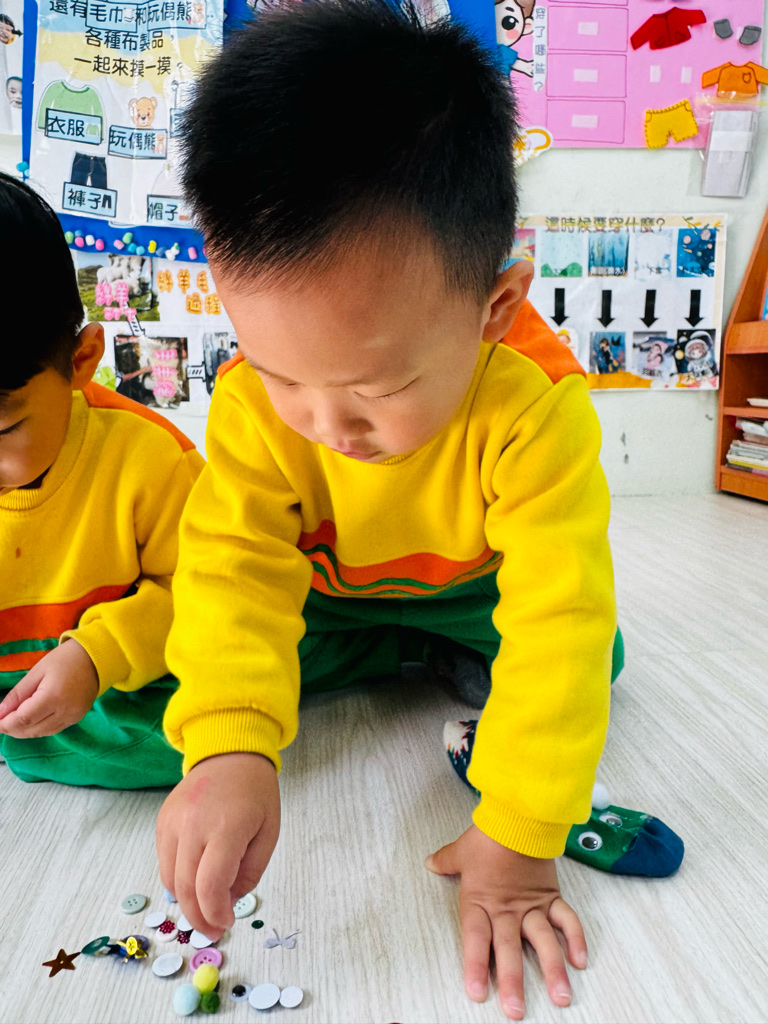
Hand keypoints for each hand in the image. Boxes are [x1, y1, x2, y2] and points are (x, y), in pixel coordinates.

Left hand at [0, 639, 98, 737]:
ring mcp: (73, 717)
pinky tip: (30, 723)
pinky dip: (38, 729)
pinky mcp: (77, 718)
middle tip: (0, 723)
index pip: (23, 718)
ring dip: (24, 732)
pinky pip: (53, 730)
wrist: (96, 658)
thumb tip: (0, 712)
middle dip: (12, 729)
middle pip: (32, 729)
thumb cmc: (65, 659)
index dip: (5, 723)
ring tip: (12, 723)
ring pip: (42, 733)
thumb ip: (18, 694)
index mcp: (53, 696)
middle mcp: (65, 711)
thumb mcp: (37, 671)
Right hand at [156, 751, 279, 937]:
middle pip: (185, 888)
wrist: (229, 752)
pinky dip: (177, 878)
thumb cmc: (255, 793)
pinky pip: (164, 861)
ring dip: (185, 900)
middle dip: (198, 917)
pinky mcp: (161, 820)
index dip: (215, 913)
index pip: (210, 885)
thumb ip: (250, 872)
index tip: (226, 923)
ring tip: (205, 907)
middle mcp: (193, 825)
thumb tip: (228, 901)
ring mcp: (172, 821)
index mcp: (226, 827)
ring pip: (169, 879)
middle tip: (212, 930)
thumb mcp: (269, 832)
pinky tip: (195, 878)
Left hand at [426, 824, 586, 1020]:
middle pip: (509, 949)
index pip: (476, 940)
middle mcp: (507, 909)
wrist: (519, 816)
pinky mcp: (551, 896)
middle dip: (513, 982)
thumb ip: (446, 861)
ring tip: (561, 997)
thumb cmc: (489, 834)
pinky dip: (575, 939)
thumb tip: (431, 862)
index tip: (477, 993)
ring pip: (543, 941)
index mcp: (480, 901)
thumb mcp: (460, 851)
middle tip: (516, 1011)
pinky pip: (566, 920)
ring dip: (553, 970)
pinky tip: (580, 961)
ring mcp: (532, 905)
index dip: (476, 967)